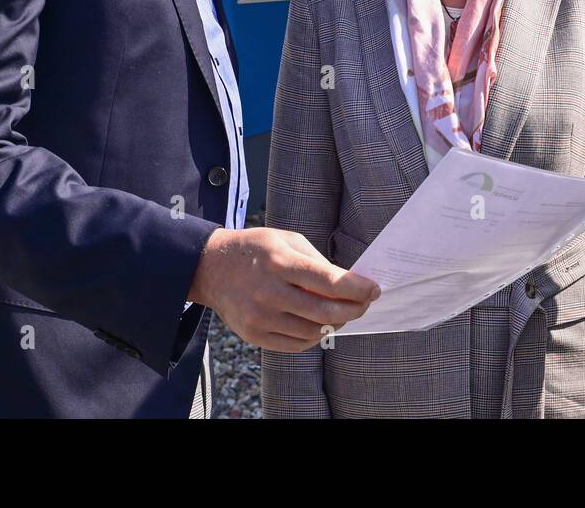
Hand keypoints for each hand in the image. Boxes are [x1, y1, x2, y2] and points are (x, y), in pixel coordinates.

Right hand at [188, 227, 379, 351]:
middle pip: (325, 311)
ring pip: (314, 332)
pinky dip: (315, 336)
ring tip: (342, 312)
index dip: (357, 289)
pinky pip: (296, 344)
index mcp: (280, 262)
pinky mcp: (254, 335)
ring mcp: (260, 317)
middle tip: (365, 303)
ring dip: (336, 324)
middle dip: (354, 309)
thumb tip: (349, 283)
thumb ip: (317, 261)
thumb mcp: (287, 240)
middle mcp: (269, 292)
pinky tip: (321, 324)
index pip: (329, 281)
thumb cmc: (256, 249)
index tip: (374, 289)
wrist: (210, 267)